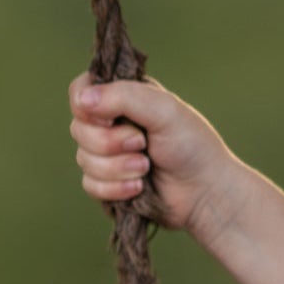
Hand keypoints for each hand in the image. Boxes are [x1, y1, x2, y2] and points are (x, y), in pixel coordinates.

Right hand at [69, 70, 236, 237]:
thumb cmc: (192, 145)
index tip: (111, 118)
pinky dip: (115, 188)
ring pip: (83, 159)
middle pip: (78, 128)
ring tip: (146, 168)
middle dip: (110, 142)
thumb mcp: (164, 111)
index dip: (86, 107)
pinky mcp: (108, 184)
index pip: (80, 91)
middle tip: (142, 143)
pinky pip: (89, 185)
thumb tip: (82, 100)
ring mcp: (107, 155)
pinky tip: (139, 188)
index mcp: (123, 98)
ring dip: (117, 167)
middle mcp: (111, 124)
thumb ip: (124, 97)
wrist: (205, 193)